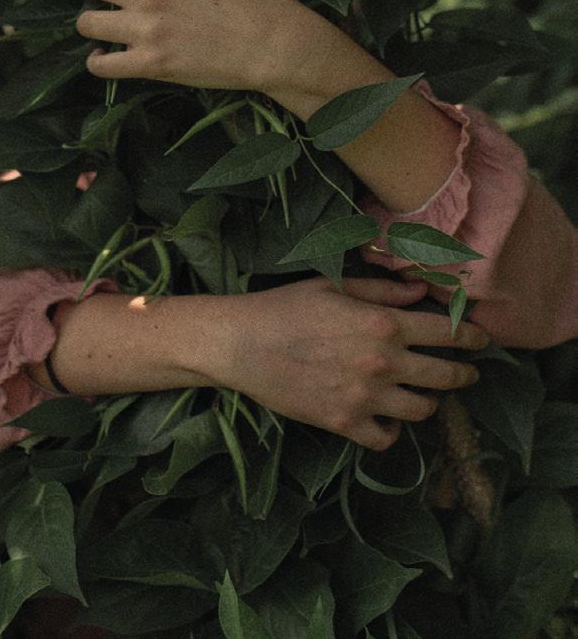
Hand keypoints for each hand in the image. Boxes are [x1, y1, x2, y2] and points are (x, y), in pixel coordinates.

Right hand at [209, 276, 488, 450]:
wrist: (241, 343)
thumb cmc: (285, 306)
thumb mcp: (334, 285)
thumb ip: (383, 290)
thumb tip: (422, 291)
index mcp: (383, 323)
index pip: (448, 334)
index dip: (473, 337)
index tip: (482, 340)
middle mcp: (382, 363)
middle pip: (445, 376)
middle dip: (464, 373)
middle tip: (467, 372)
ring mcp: (365, 398)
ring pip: (423, 411)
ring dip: (429, 402)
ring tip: (425, 395)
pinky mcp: (344, 424)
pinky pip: (387, 439)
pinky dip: (394, 431)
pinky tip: (389, 418)